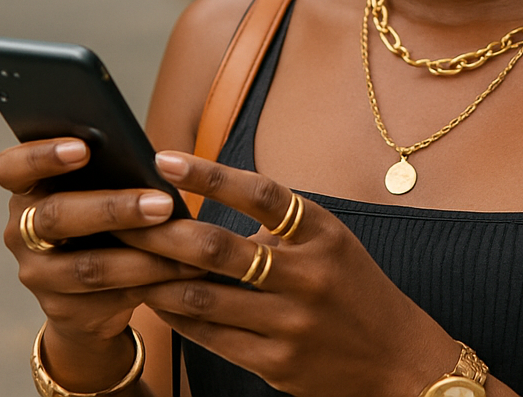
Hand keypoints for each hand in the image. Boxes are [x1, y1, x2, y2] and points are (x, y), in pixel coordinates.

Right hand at [0, 138, 200, 390]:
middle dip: (113, 209)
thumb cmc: (104, 221)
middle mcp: (20, 231)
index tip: (83, 147)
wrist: (92, 293)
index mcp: (26, 190)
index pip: (10, 168)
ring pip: (87, 265)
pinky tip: (183, 271)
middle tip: (163, 202)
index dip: (40, 155)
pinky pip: (109, 297)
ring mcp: (37, 274)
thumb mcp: (100, 192)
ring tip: (183, 242)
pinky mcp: (61, 309)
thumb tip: (160, 163)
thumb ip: (113, 174)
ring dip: (141, 254)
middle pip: (55, 216)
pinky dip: (150, 282)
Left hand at [119, 151, 461, 396]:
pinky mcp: (276, 363)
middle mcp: (308, 276)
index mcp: (323, 234)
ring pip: (203, 297)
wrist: (399, 360)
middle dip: (162, 233)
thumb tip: (209, 196)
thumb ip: (280, 225)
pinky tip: (157, 301)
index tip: (164, 159)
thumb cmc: (355, 290)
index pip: (261, 192)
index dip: (209, 173)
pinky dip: (178, 316)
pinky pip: (211, 336)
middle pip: (218, 248)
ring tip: (127, 261)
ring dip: (158, 278)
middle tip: (123, 218)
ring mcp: (291, 323)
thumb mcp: (332, 243)